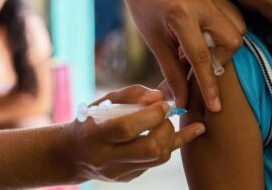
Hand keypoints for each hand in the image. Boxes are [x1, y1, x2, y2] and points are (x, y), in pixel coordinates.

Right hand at [64, 85, 204, 182]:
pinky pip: (160, 162)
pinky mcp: (131, 177)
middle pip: (148, 148)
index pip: (127, 128)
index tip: (161, 103)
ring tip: (165, 121)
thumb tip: (159, 96)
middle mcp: (107, 159)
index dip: (150, 114)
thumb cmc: (92, 120)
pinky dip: (178, 142)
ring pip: (158, 158)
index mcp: (96, 136)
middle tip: (164, 113)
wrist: (74, 154)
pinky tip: (197, 129)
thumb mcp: (104, 101)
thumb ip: (132, 95)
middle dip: (165, 127)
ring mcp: (120, 172)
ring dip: (170, 135)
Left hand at [116, 0, 244, 111]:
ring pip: (239, 28)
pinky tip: (208, 34)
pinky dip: (227, 30)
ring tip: (204, 47)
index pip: (202, 58)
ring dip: (226, 45)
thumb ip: (172, 72)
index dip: (209, 86)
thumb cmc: (145, 10)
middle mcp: (203, 3)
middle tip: (202, 62)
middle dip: (222, 58)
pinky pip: (235, 16)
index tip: (215, 107)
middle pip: (232, 41)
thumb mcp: (155, 43)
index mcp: (181, 16)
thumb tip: (183, 101)